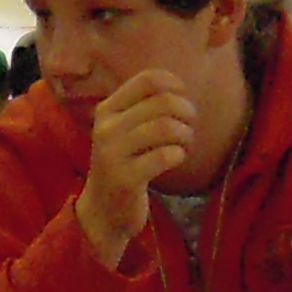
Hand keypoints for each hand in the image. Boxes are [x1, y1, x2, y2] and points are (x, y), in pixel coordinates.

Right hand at [79, 67, 195, 257]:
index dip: (174, 85)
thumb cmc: (123, 165)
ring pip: (166, 127)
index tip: (182, 99)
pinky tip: (176, 159)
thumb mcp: (123, 130)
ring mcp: (113, 153)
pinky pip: (164, 156)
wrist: (103, 211)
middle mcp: (107, 128)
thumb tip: (178, 89)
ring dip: (185, 135)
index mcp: (107, 110)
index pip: (148, 80)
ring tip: (184, 145)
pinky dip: (179, 154)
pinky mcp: (125, 178)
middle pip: (163, 102)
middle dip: (187, 112)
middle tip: (189, 128)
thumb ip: (143, 107)